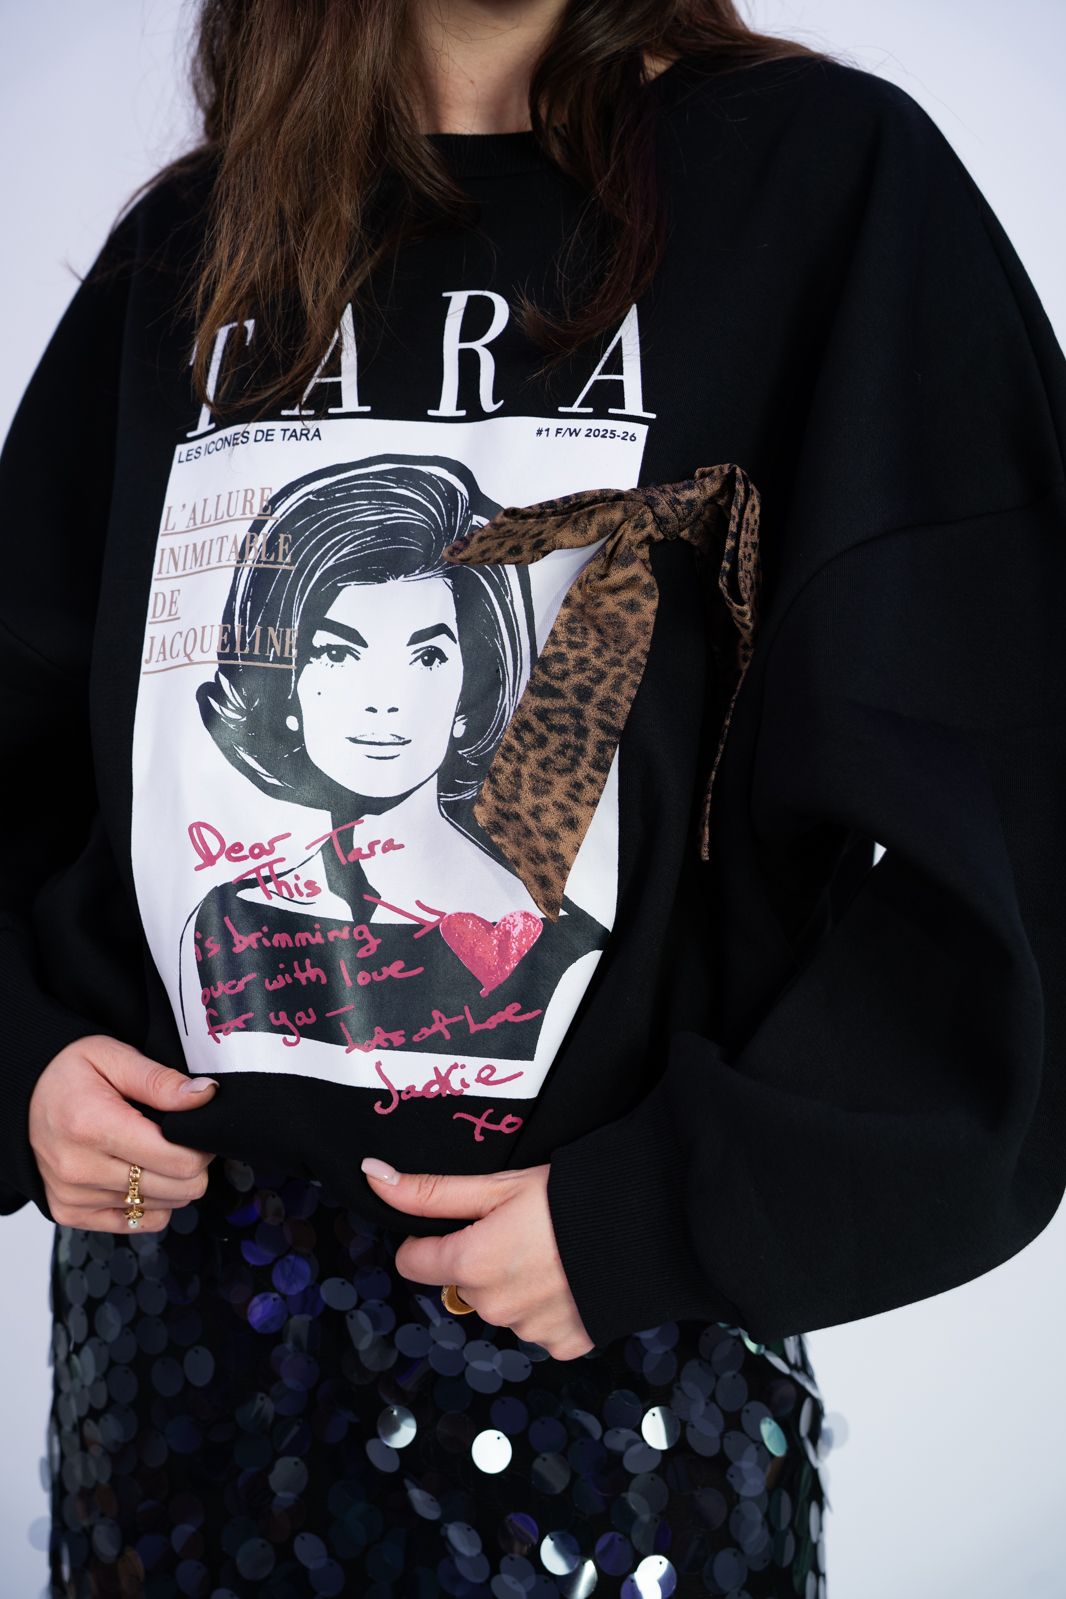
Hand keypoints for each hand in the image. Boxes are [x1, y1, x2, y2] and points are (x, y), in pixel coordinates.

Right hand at [28, 1034, 219, 1231]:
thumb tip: (205, 1096)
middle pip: (177, 1190)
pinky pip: (136, 1223)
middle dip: (194, 1165)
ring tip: (155, 1152)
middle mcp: (79, 1168)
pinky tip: (142, 1175)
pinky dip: (150, 1203)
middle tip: (182, 1140)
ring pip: (161, 1209)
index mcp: (93, 1126)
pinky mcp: (70, 1214)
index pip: (178, 1161)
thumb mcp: (113, 1057)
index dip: (202, 1147)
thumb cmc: (67, 1074)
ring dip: (171, 1184)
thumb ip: (160, 1080)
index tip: (198, 1130)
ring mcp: (73, 1196)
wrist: (20, 1097)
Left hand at [361, 1157, 594, 1360]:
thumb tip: (372, 1177)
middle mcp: (493, 1308)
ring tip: (555, 1251)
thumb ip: (431, 1191)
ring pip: (502, 1306)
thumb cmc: (572, 1199)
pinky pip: (538, 1327)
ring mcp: (529, 1332)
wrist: (650, 1228)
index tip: (459, 1222)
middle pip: (463, 1283)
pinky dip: (549, 1306)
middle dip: (481, 1259)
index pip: (413, 1263)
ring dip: (517, 1284)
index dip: (429, 1240)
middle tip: (523, 1228)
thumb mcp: (499, 1184)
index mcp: (470, 1266)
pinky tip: (573, 1278)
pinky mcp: (564, 1346)